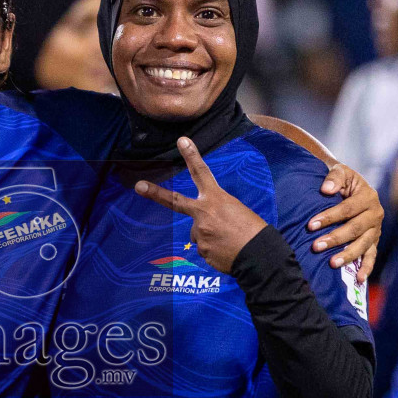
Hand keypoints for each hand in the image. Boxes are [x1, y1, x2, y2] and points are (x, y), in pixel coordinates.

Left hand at [134, 136, 267, 273]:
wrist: (258, 255)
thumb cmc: (253, 231)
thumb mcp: (237, 211)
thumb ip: (215, 213)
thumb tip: (203, 226)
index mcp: (216, 199)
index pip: (202, 173)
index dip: (191, 156)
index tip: (182, 141)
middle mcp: (203, 214)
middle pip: (175, 201)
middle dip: (155, 193)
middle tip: (139, 186)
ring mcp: (200, 233)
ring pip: (198, 233)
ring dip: (210, 237)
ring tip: (228, 241)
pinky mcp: (201, 250)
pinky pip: (205, 248)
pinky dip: (214, 250)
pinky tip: (227, 251)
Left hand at [310, 163, 383, 281]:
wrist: (350, 187)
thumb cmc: (341, 181)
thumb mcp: (340, 172)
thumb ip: (334, 177)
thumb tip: (326, 189)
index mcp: (368, 196)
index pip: (348, 209)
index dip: (329, 217)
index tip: (310, 225)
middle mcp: (375, 213)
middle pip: (355, 229)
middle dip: (335, 238)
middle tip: (315, 246)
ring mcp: (375, 230)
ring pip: (363, 245)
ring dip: (347, 255)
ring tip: (331, 263)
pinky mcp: (373, 241)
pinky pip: (371, 256)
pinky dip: (366, 268)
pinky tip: (358, 279)